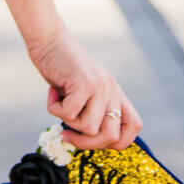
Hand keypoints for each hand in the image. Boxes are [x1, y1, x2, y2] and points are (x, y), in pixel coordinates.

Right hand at [26, 24, 141, 151]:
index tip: (93, 139)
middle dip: (86, 143)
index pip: (134, 126)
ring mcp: (100, 87)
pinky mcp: (84, 83)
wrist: (49, 40)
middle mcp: (112, 90)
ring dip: (68, 123)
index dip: (116, 141)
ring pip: (89, 128)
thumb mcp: (83, 92)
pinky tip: (53, 92)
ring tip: (59, 103)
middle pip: (111, 137)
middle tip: (67, 134)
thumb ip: (90, 111)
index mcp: (116, 93)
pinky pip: (68, 114)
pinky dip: (55, 109)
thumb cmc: (62, 69)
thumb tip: (84, 141)